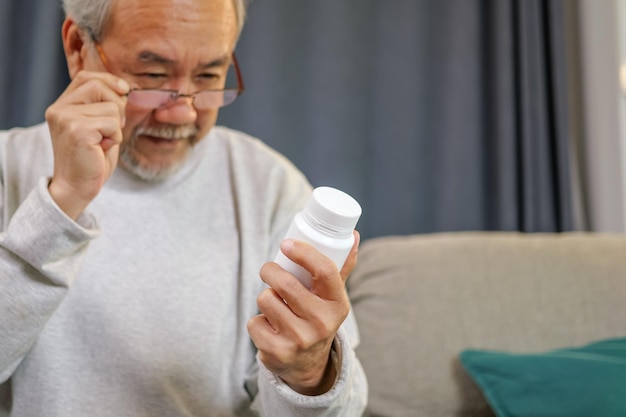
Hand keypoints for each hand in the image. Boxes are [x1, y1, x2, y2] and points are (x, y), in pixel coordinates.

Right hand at [45, 70, 128, 218]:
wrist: (77, 187)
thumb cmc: (92, 159)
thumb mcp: (98, 127)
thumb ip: (104, 106)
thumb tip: (124, 88)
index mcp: (62, 105)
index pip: (86, 77)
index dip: (108, 80)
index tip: (124, 90)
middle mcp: (59, 109)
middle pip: (99, 86)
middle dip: (117, 106)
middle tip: (112, 129)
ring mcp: (66, 118)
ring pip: (111, 107)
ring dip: (116, 127)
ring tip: (103, 142)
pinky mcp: (77, 130)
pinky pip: (112, 123)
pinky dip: (115, 137)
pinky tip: (102, 148)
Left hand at [248, 231, 359, 394]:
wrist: (309, 366)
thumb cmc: (318, 318)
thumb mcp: (333, 297)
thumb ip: (342, 267)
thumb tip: (354, 235)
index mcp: (338, 305)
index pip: (324, 270)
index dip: (303, 252)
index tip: (286, 244)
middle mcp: (322, 324)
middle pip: (285, 283)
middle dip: (270, 270)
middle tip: (269, 270)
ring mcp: (299, 340)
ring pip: (265, 299)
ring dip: (265, 297)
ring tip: (276, 304)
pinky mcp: (277, 353)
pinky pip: (253, 322)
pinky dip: (257, 321)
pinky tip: (270, 327)